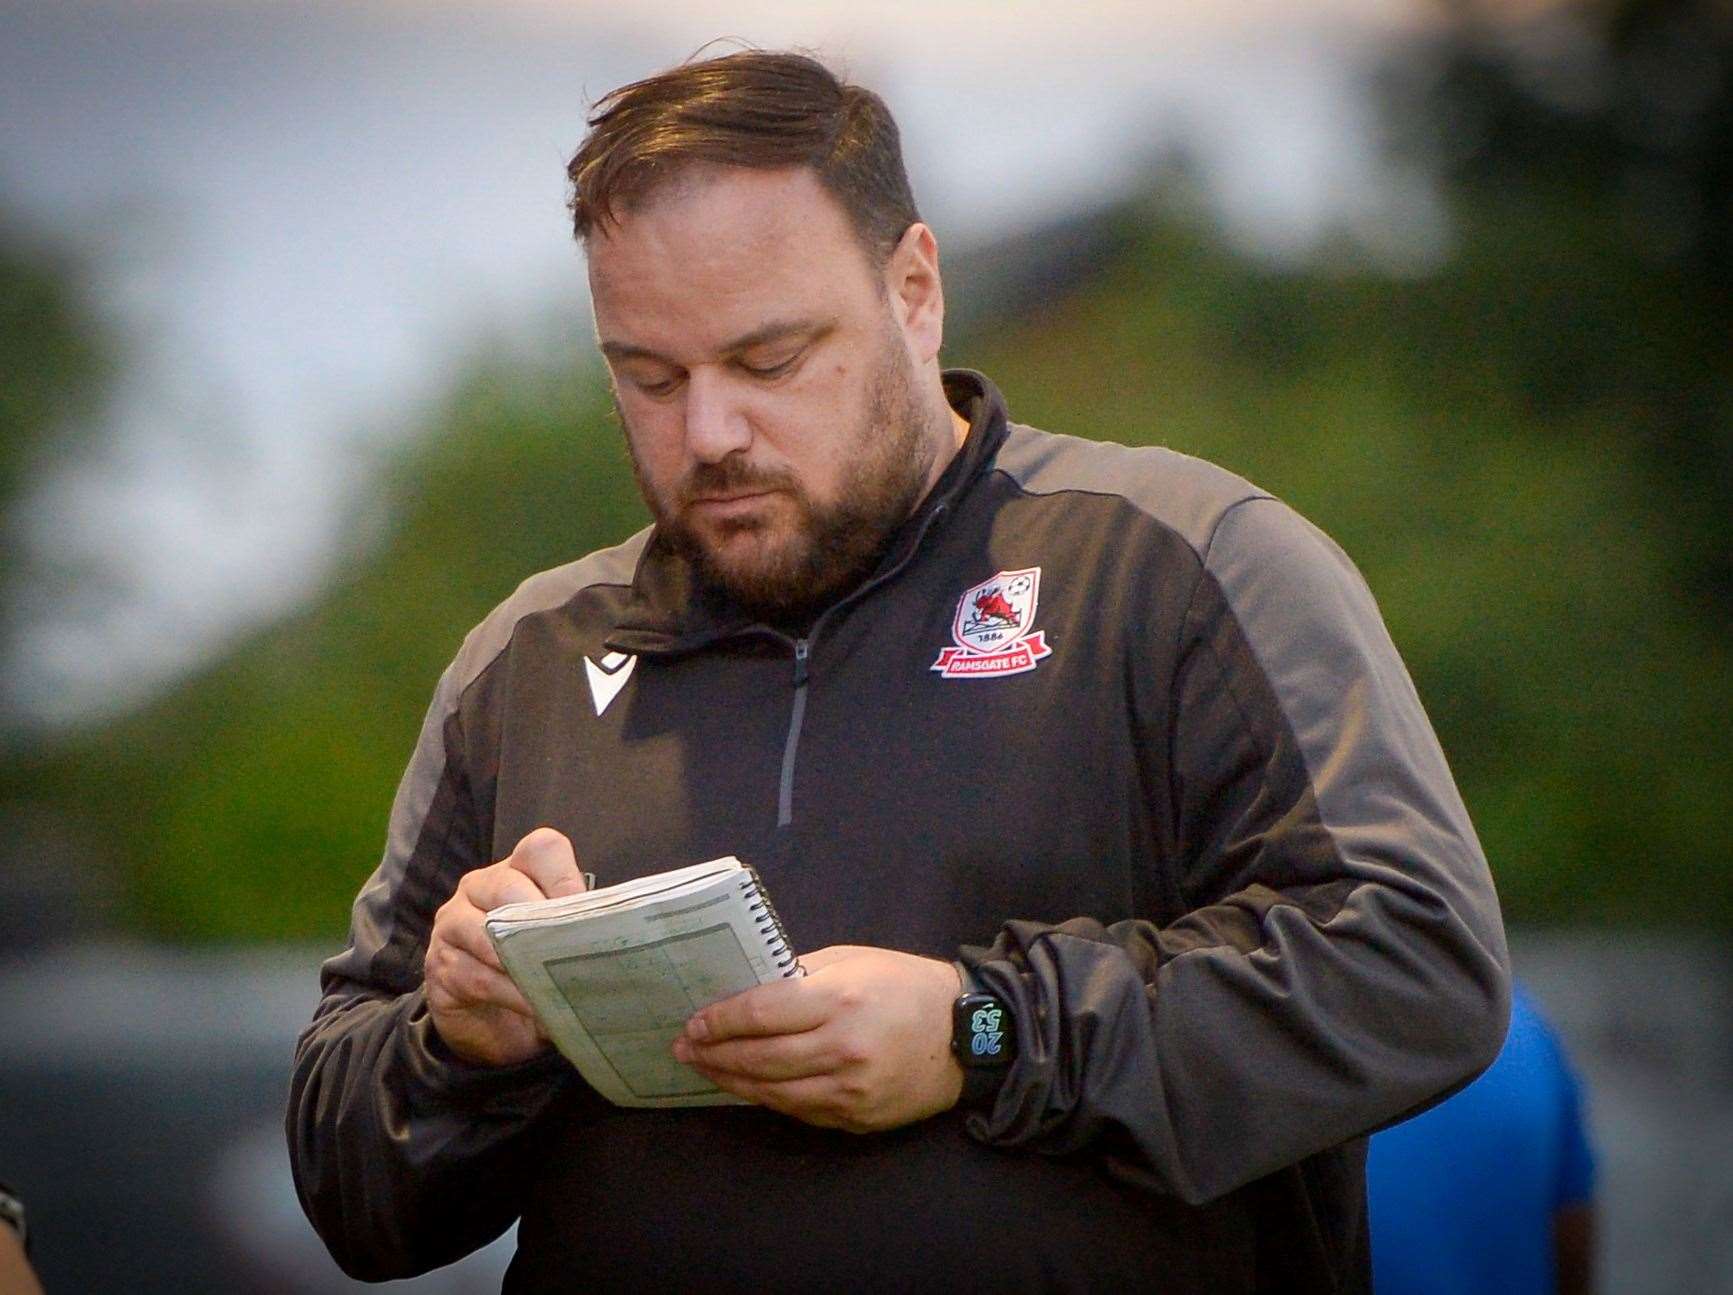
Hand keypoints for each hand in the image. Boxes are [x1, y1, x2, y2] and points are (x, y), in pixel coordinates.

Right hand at [425, 827, 587, 1066]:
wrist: (490, 1021)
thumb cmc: (532, 969)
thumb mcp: (558, 945)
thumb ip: (576, 932)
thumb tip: (614, 941)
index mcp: (517, 870)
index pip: (540, 849)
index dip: (564, 876)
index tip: (583, 909)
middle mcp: (479, 887)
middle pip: (508, 886)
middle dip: (541, 921)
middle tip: (570, 951)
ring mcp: (453, 924)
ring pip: (485, 931)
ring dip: (522, 962)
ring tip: (554, 986)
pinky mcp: (440, 966)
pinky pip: (475, 975)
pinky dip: (509, 993)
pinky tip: (534, 1006)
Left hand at [671, 945, 964, 1132]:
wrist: (965, 1036)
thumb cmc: (905, 985)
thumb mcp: (853, 961)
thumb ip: (801, 977)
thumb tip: (750, 990)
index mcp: (838, 1000)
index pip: (759, 1013)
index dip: (720, 1020)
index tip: (694, 1022)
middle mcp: (840, 1049)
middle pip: (758, 1058)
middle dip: (713, 1054)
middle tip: (685, 1049)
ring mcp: (847, 1090)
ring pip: (772, 1092)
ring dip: (731, 1081)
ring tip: (705, 1069)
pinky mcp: (855, 1118)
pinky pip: (798, 1110)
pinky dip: (767, 1098)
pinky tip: (747, 1087)